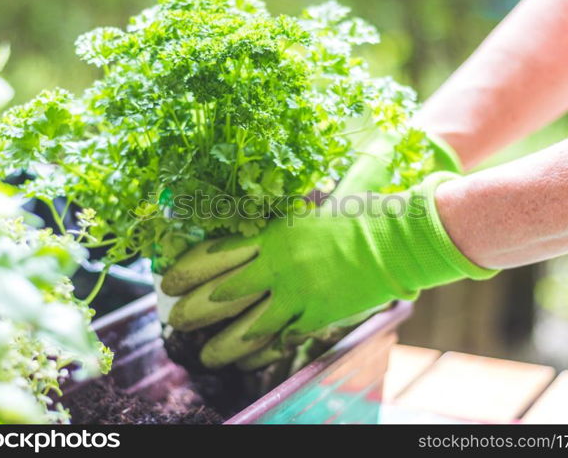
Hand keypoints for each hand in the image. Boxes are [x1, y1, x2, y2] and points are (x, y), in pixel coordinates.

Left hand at [161, 171, 494, 368]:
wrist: (399, 237)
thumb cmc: (357, 214)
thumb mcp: (312, 208)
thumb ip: (280, 218)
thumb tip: (253, 221)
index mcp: (273, 232)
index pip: (218, 252)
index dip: (188, 269)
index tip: (168, 281)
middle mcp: (278, 264)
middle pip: (224, 292)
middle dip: (193, 310)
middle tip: (173, 321)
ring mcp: (298, 292)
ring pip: (249, 325)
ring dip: (222, 342)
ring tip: (203, 355)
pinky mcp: (318, 314)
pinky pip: (282, 337)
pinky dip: (262, 350)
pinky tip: (247, 359)